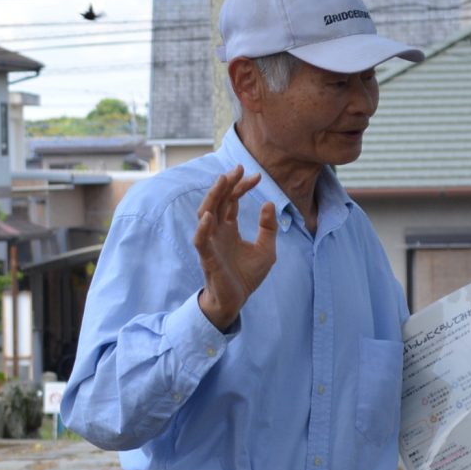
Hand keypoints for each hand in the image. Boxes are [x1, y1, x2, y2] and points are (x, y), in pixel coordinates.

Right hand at [192, 167, 277, 330]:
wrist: (236, 301)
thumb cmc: (247, 276)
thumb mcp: (266, 250)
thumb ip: (268, 228)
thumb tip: (269, 203)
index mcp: (229, 228)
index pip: (231, 201)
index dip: (242, 187)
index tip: (257, 176)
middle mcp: (217, 232)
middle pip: (217, 201)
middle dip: (226, 184)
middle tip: (238, 168)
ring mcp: (210, 243)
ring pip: (205, 214)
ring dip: (213, 197)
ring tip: (222, 181)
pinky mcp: (207, 258)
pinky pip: (201, 240)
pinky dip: (203, 228)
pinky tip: (210, 215)